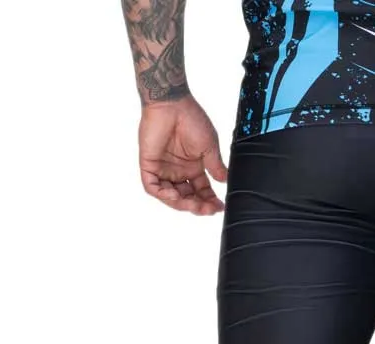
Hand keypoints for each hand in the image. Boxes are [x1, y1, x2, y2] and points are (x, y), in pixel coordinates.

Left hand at [138, 96, 227, 214]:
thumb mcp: (209, 147)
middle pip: (187, 197)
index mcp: (193, 167)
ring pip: (170, 197)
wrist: (172, 103)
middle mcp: (178, 171)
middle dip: (198, 206)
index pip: (201, 191)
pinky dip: (163, 196)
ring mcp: (163, 169)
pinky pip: (153, 187)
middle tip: (208, 209)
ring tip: (194, 205)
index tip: (220, 207)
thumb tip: (225, 181)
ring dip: (182, 204)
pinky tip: (175, 196)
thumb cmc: (191, 119)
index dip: (210, 201)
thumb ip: (215, 166)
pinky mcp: (149, 165)